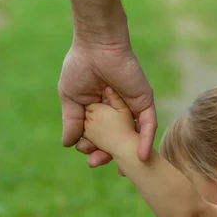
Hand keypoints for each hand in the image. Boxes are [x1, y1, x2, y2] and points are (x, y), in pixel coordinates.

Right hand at [58, 34, 156, 166]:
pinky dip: (145, 141)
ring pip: (133, 137)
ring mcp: (131, 108)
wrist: (96, 46)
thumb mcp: (71, 98)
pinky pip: (148, 125)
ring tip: (123, 170)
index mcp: (98, 111)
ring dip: (129, 155)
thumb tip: (68, 144)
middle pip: (115, 140)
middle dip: (107, 155)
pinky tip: (140, 157)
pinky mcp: (144, 102)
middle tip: (96, 163)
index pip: (97, 136)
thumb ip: (72, 121)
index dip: (91, 147)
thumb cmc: (80, 67)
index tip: (84, 151)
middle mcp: (116, 112)